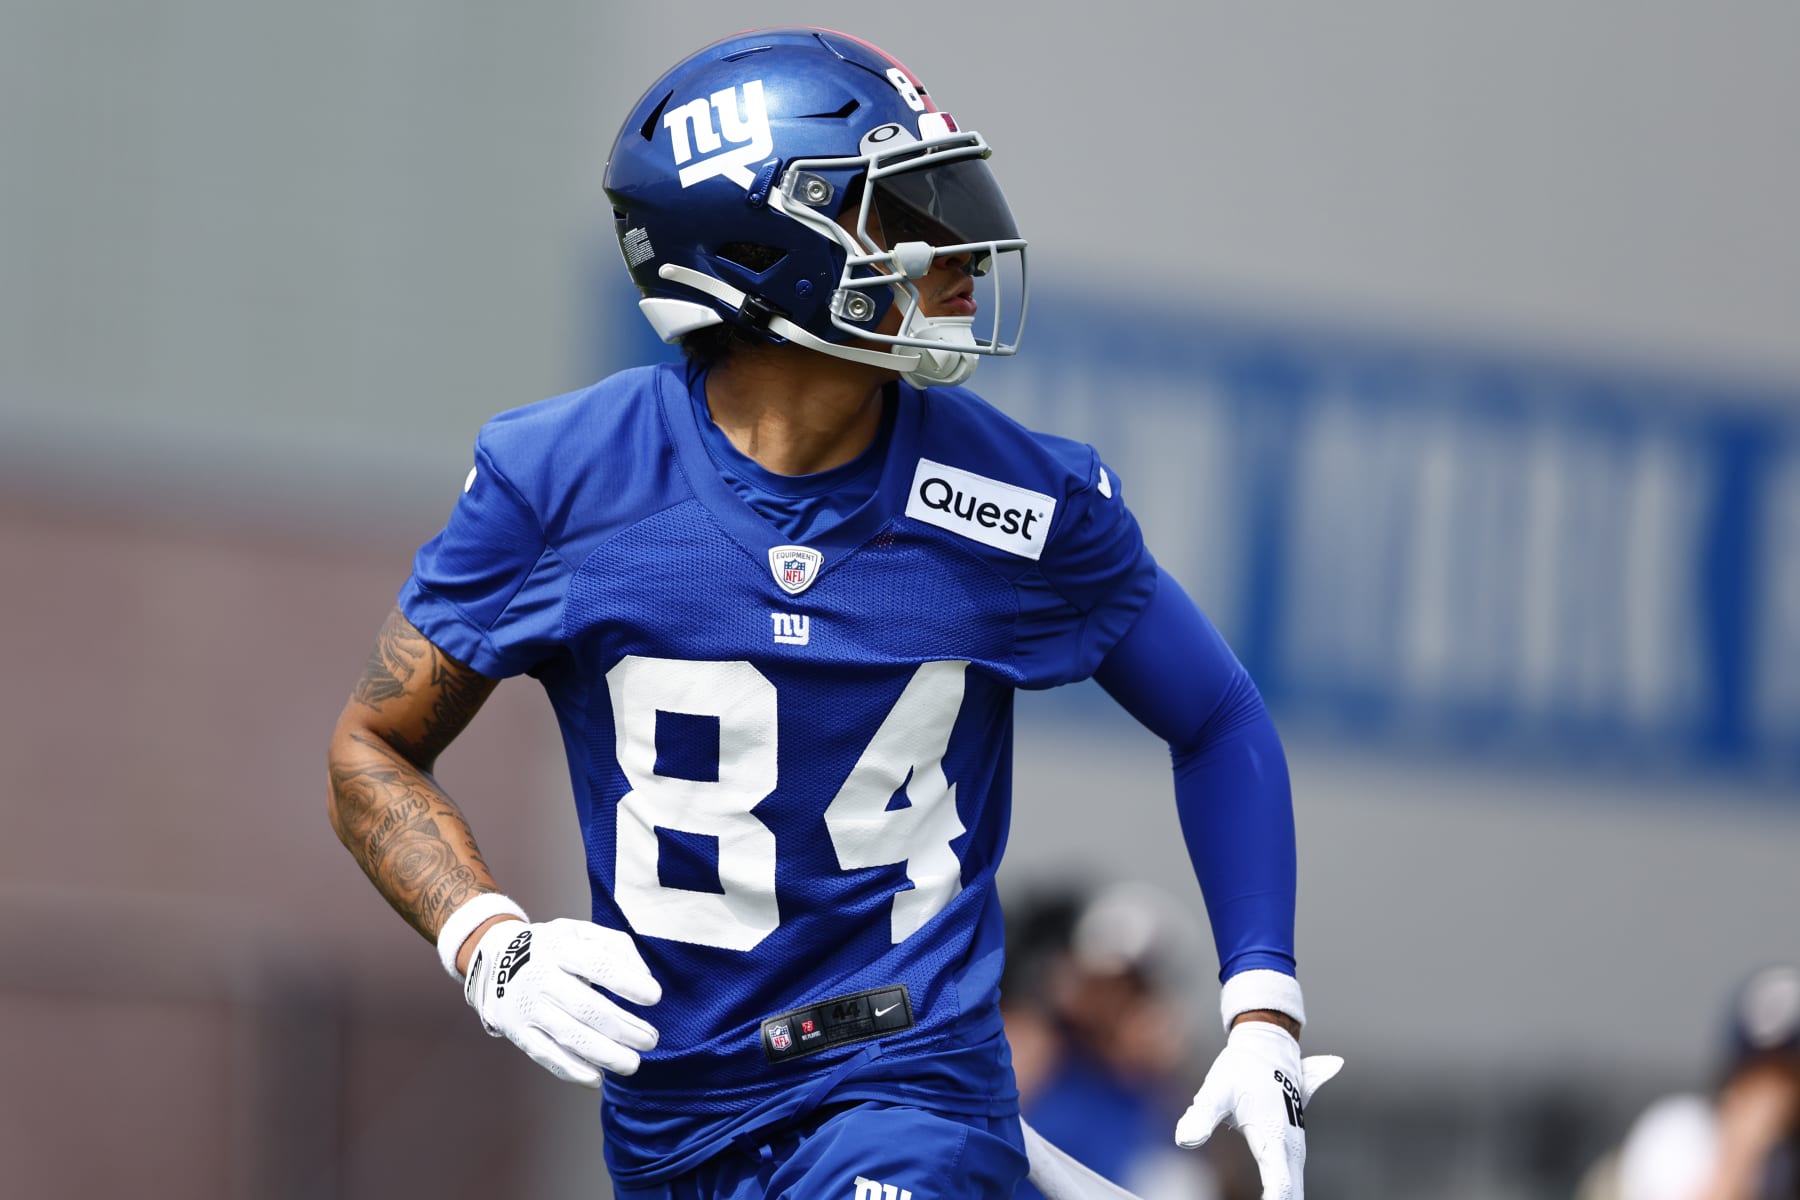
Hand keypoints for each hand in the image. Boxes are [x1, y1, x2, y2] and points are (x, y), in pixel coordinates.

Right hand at [462, 918, 661, 1086]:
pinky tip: (597, 1079)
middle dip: (624, 1028)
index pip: (598, 964)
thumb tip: (644, 978)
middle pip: (586, 1007)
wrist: (496, 961)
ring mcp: (527, 1006)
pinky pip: (546, 1055)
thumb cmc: (556, 948)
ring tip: (633, 1063)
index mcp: (560, 946)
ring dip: (604, 1054)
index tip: (655, 997)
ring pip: (569, 1035)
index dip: (628, 983)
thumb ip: (619, 947)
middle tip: (651, 1039)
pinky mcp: (518, 1032)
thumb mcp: (583, 931)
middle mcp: (540, 976)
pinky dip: (572, 1071)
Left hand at [1175, 1020, 1343, 1199]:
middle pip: (1291, 1196)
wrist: (1267, 1046)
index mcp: (1274, 1138)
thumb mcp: (1216, 1090)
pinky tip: (1269, 1198)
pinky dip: (1282, 1196)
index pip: (1280, 1187)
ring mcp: (1294, 1149)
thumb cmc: (1241, 1068)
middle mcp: (1291, 1148)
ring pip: (1293, 1191)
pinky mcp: (1291, 1149)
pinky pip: (1290, 1182)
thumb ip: (1201, 1115)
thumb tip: (1183, 1139)